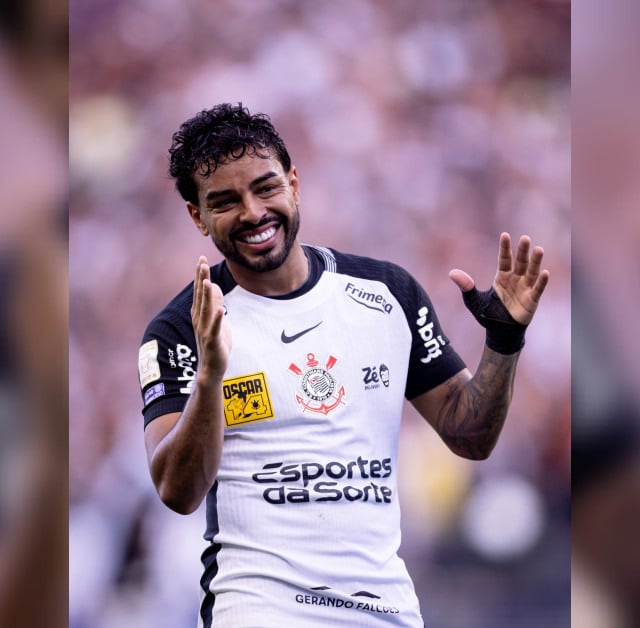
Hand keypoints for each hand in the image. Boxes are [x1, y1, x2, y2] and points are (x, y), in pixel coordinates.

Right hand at [191, 256, 231, 377]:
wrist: (210, 369)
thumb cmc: (214, 343)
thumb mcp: (215, 319)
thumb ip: (213, 302)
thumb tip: (213, 285)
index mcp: (199, 314)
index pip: (199, 291)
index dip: (200, 275)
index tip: (201, 259)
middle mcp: (199, 320)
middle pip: (200, 296)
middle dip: (201, 279)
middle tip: (201, 262)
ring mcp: (205, 330)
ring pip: (205, 310)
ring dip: (206, 295)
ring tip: (207, 281)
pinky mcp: (213, 341)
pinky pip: (215, 329)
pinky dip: (218, 319)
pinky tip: (221, 310)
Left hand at [449, 233, 548, 325]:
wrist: (499, 333)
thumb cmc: (487, 315)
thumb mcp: (473, 300)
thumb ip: (466, 286)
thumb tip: (451, 273)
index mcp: (502, 277)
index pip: (504, 259)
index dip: (505, 248)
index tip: (505, 235)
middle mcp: (515, 280)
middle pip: (520, 262)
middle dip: (522, 251)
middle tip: (525, 238)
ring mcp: (525, 289)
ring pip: (531, 272)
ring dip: (535, 262)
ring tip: (538, 249)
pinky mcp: (532, 300)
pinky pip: (537, 289)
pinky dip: (541, 281)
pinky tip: (544, 272)